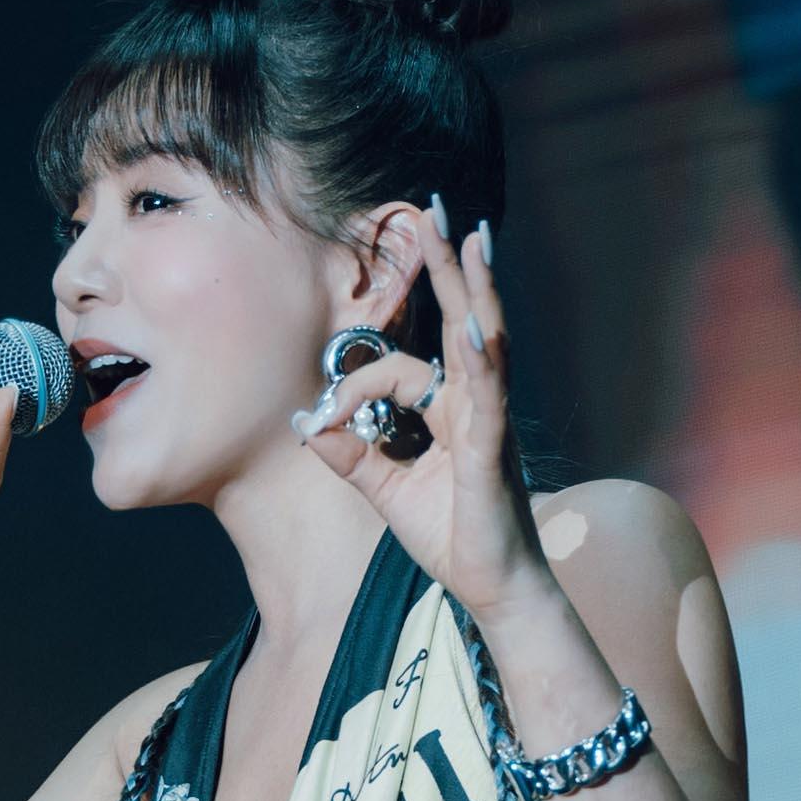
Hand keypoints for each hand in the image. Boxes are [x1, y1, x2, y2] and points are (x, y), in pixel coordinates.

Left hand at [300, 204, 536, 613]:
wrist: (494, 590)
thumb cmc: (452, 538)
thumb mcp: (386, 491)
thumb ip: (350, 456)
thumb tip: (307, 423)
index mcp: (451, 412)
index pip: (398, 370)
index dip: (350, 386)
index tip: (317, 425)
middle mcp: (475, 406)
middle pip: (462, 321)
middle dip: (449, 266)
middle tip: (439, 211)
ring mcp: (490, 423)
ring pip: (483, 343)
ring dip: (476, 289)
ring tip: (471, 239)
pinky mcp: (494, 452)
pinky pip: (489, 398)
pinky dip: (481, 360)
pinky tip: (475, 326)